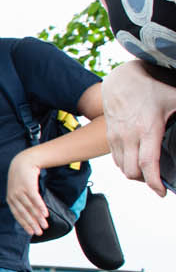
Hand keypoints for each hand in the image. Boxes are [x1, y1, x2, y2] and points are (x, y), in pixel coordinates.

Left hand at [6, 149, 47, 236]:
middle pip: (24, 213)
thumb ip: (22, 202)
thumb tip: (31, 215)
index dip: (25, 224)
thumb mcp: (18, 191)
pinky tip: (46, 214)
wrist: (22, 162)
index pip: (17, 215)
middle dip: (32, 224)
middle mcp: (13, 196)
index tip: (31, 232)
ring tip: (45, 225)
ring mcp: (20, 191)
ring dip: (38, 218)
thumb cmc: (22, 179)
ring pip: (30, 207)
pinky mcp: (28, 186)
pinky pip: (35, 199)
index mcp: (10, 199)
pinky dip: (40, 207)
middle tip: (40, 232)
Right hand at [103, 61, 175, 193]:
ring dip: (135, 175)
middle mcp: (129, 135)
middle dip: (146, 181)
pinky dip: (126, 166)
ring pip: (122, 168)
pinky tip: (137, 162)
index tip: (161, 192)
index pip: (147, 163)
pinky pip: (116, 159)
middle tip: (158, 182)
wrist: (121, 79)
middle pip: (132, 171)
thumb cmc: (150, 88)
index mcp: (147, 129)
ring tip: (149, 173)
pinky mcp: (111, 136)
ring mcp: (117, 136)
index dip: (154, 182)